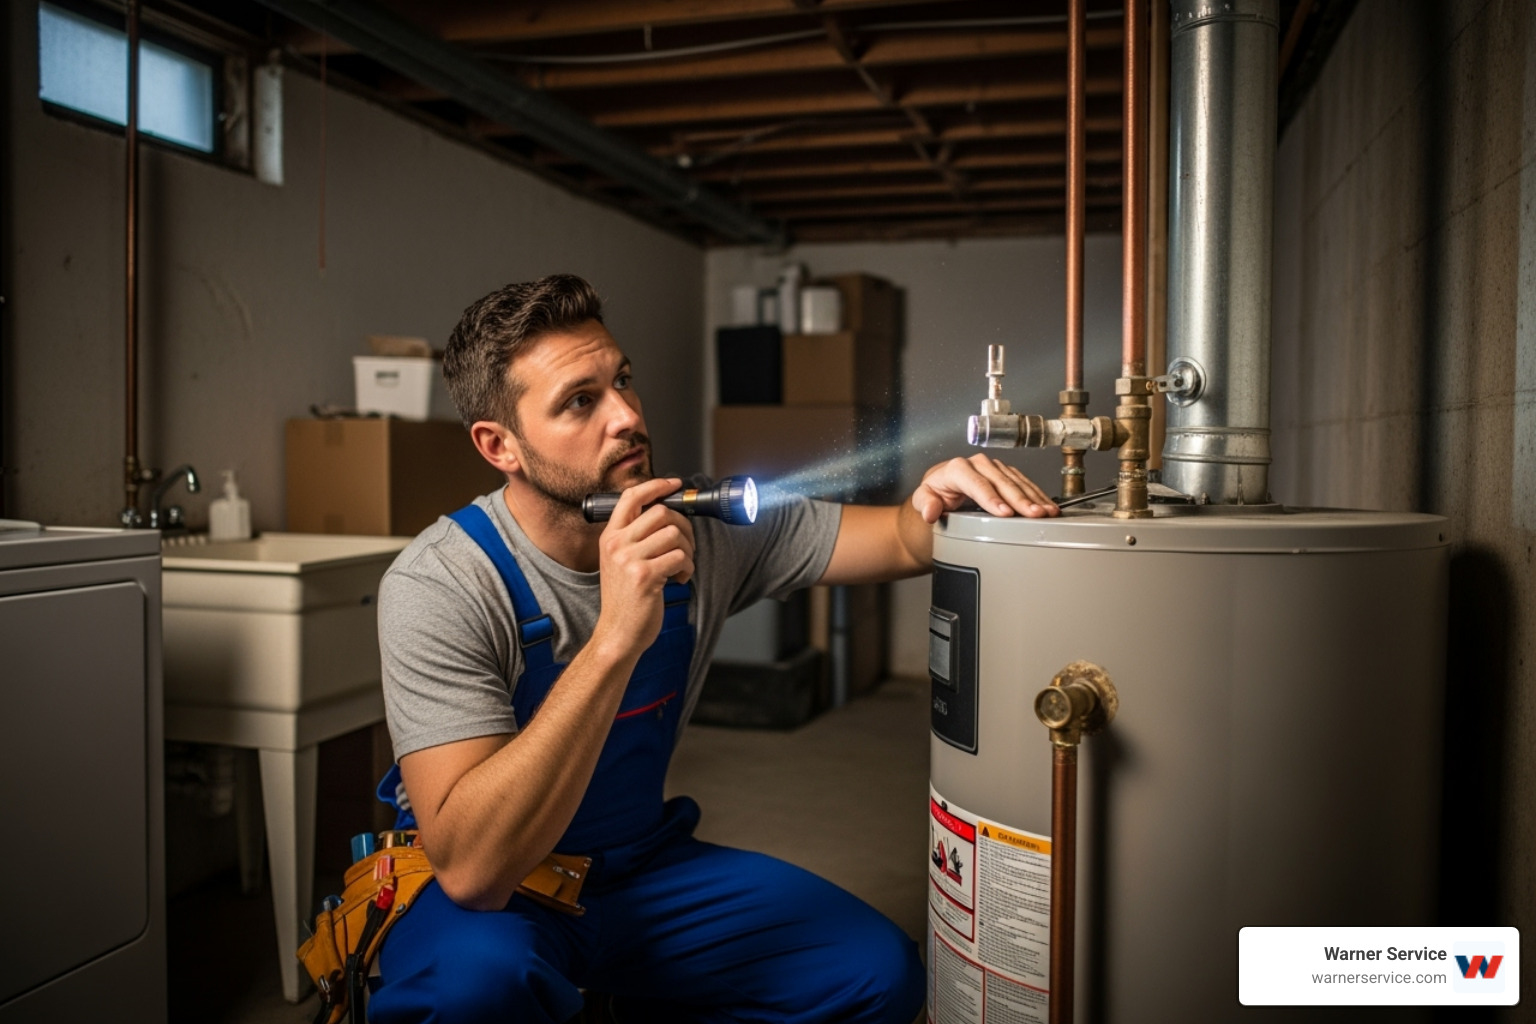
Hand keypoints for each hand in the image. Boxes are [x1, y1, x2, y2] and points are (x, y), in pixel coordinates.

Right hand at [593, 477, 695, 655]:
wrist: (618, 634)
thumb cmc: (625, 599)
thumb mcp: (619, 563)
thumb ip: (635, 538)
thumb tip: (667, 514)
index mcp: (610, 537)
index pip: (632, 498)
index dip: (656, 486)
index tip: (674, 485)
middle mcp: (617, 544)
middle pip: (662, 512)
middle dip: (684, 526)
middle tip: (686, 546)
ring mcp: (629, 560)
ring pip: (675, 534)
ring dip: (688, 551)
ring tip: (681, 567)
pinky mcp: (645, 576)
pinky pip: (680, 557)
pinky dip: (688, 568)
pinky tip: (679, 580)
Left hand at [910, 455, 1059, 523]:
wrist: (943, 487)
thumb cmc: (935, 493)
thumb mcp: (923, 498)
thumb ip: (925, 503)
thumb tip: (931, 510)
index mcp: (957, 468)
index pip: (977, 484)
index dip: (992, 499)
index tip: (1005, 513)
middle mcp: (978, 464)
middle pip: (1002, 482)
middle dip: (1020, 499)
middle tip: (1034, 514)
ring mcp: (994, 468)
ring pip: (1016, 481)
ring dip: (1033, 497)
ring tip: (1047, 513)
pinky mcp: (1005, 473)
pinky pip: (1024, 482)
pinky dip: (1037, 495)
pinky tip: (1047, 506)